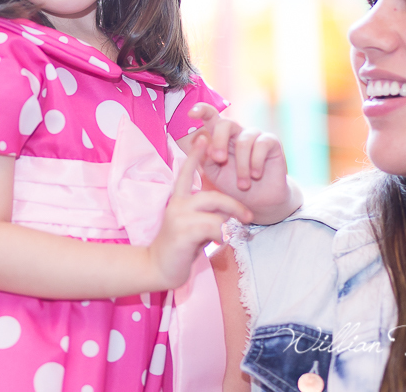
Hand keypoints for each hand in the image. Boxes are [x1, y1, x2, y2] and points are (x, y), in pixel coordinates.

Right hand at [148, 134, 252, 288]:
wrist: (157, 268)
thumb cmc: (178, 248)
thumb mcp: (192, 226)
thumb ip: (205, 215)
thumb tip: (227, 214)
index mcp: (178, 200)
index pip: (186, 173)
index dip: (195, 155)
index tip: (202, 136)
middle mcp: (177, 205)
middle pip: (213, 196)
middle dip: (234, 206)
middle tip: (248, 217)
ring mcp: (179, 217)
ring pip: (216, 213)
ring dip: (228, 225)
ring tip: (230, 237)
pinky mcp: (183, 232)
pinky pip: (213, 228)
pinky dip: (221, 237)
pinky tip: (218, 245)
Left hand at [187, 104, 296, 223]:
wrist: (258, 200)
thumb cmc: (233, 184)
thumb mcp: (214, 173)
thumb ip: (205, 158)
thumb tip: (205, 143)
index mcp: (219, 136)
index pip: (210, 116)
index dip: (201, 110)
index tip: (191, 114)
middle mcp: (236, 131)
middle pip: (225, 123)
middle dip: (219, 141)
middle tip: (219, 159)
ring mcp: (254, 134)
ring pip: (243, 141)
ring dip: (241, 167)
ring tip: (243, 185)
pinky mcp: (271, 140)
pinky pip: (261, 145)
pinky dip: (256, 163)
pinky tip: (256, 175)